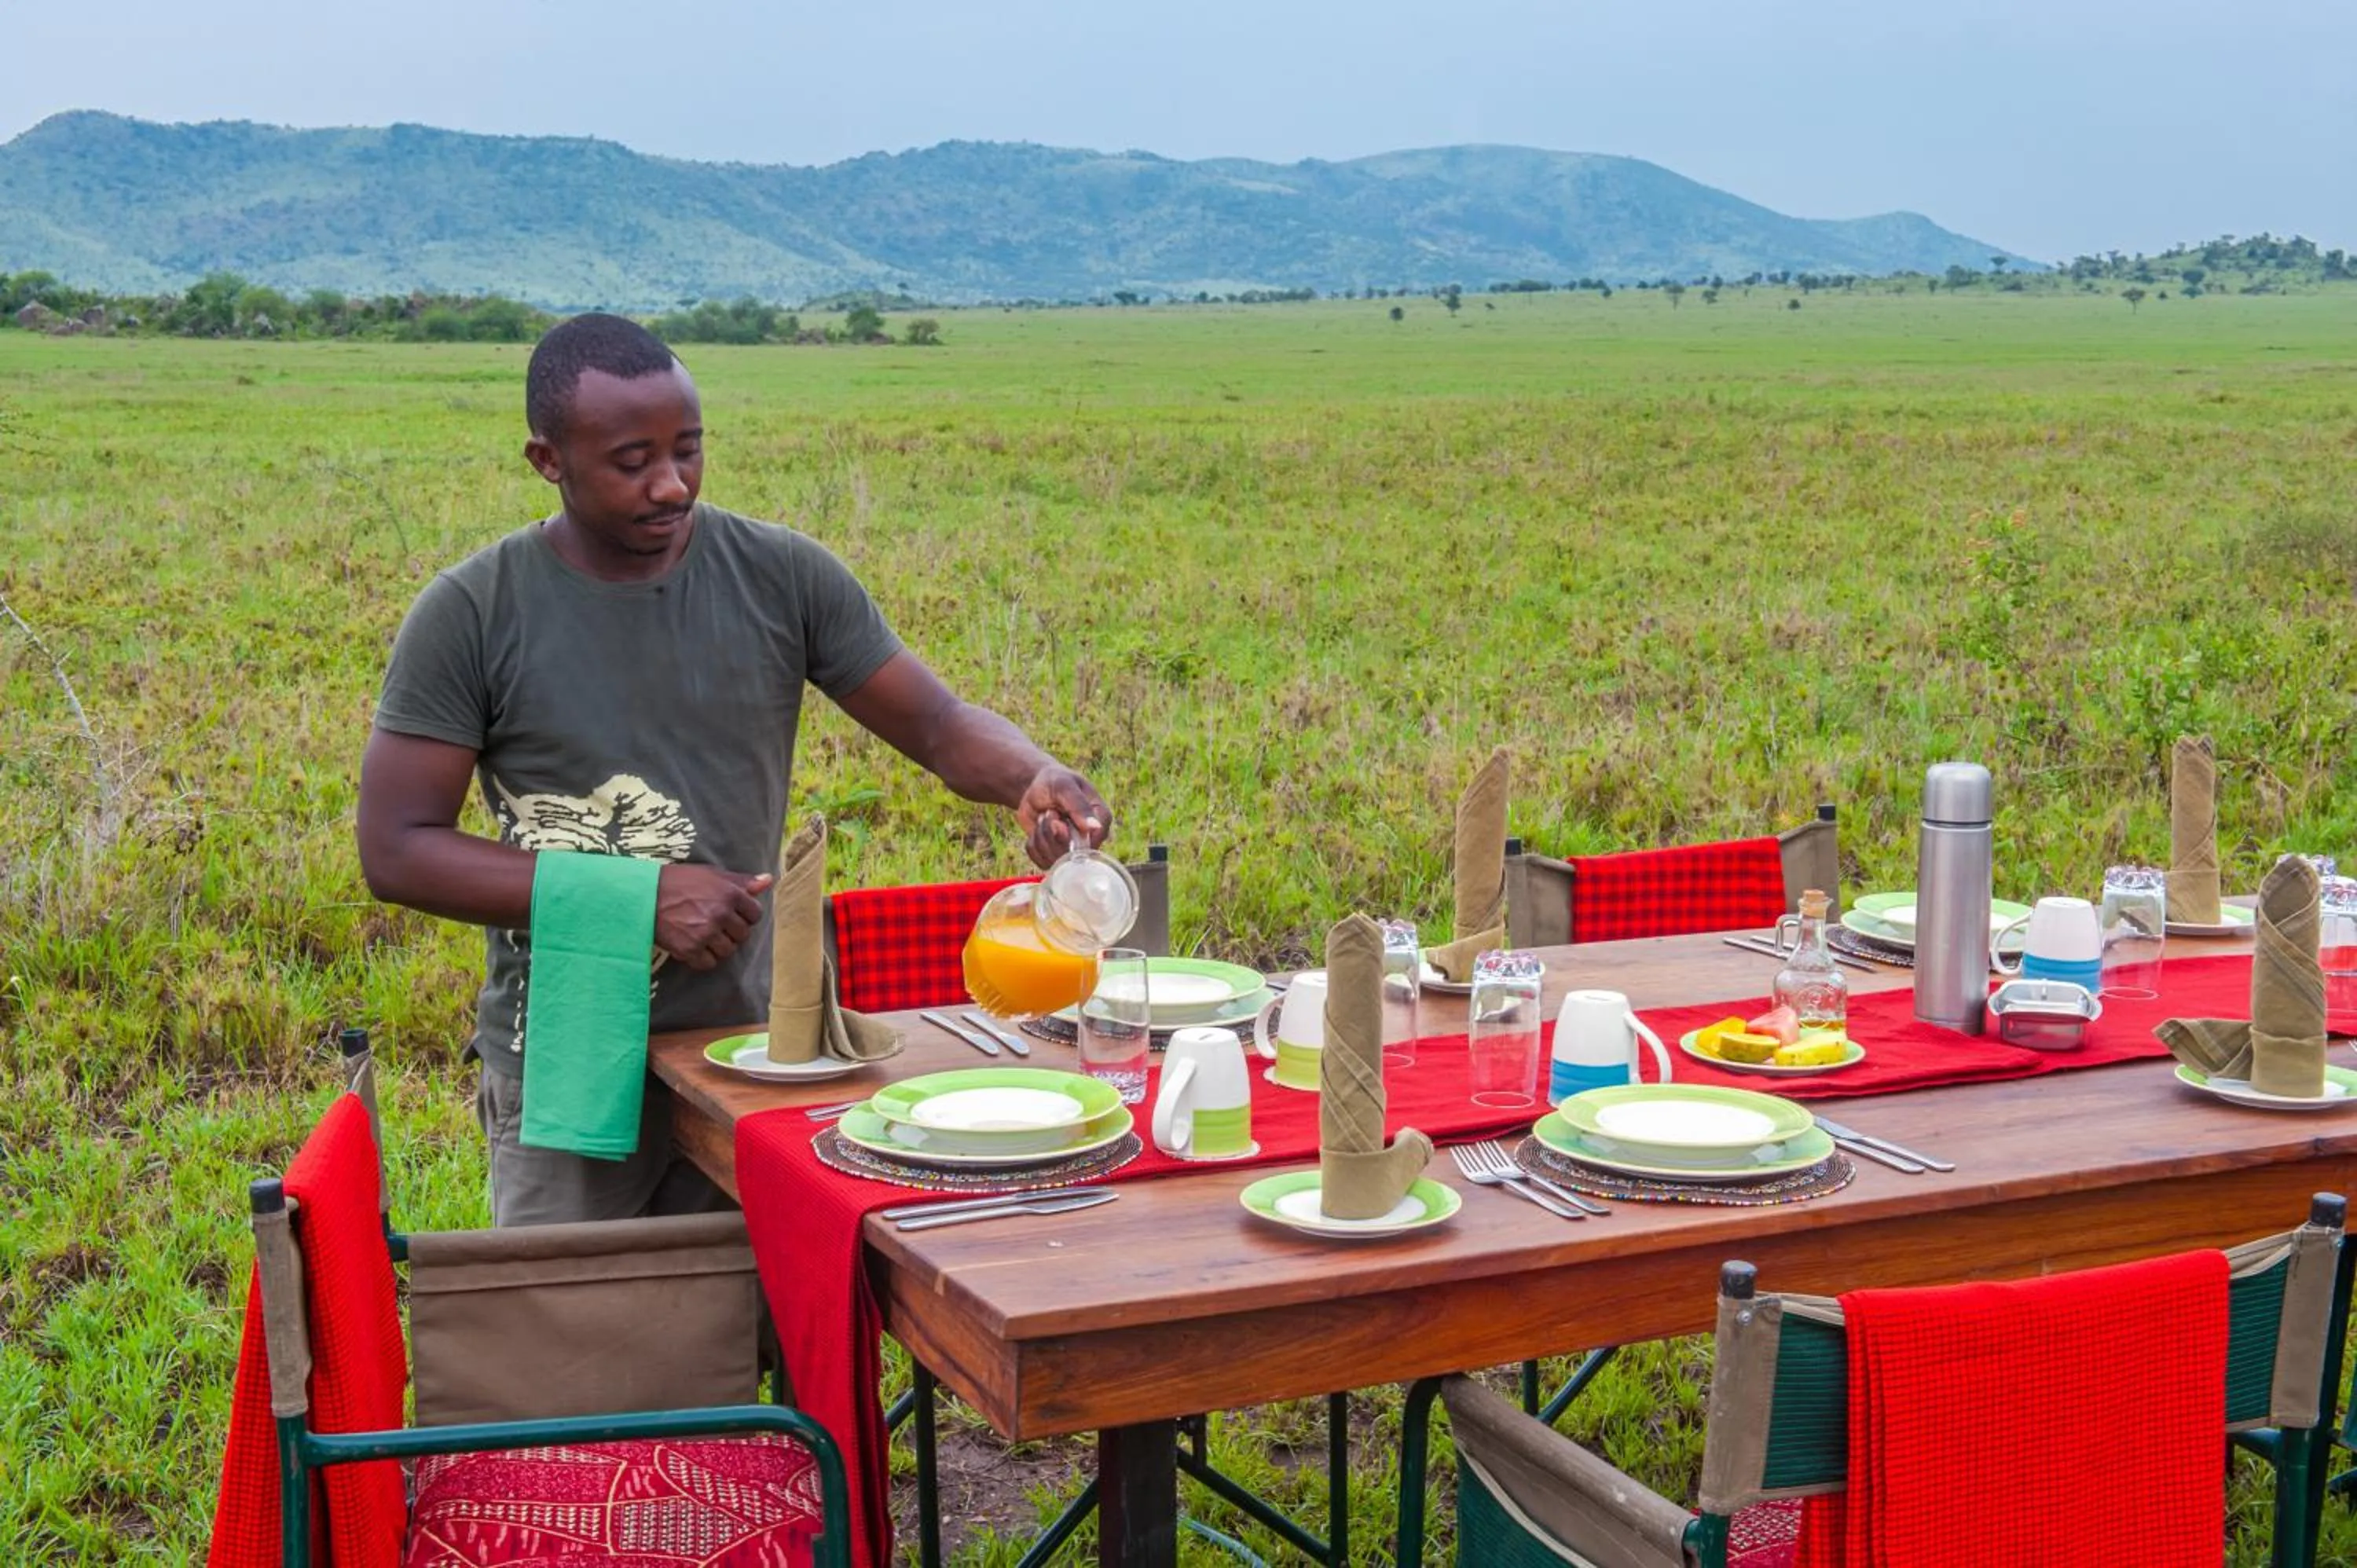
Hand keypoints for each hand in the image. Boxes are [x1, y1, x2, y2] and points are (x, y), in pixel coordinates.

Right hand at [654, 864, 773, 970]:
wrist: (643, 896)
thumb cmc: (678, 882)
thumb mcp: (711, 875)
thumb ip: (741, 881)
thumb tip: (768, 881)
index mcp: (729, 894)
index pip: (755, 913)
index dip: (745, 914)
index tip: (733, 913)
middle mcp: (720, 914)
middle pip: (743, 934)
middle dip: (732, 931)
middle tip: (716, 924)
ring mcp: (706, 933)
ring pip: (728, 950)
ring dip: (719, 946)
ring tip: (705, 935)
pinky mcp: (690, 949)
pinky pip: (709, 963)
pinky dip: (703, 958)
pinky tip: (695, 945)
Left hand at [1016, 764, 1112, 868]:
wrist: (1036, 788)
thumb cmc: (1055, 782)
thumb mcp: (1064, 787)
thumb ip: (1079, 805)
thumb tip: (1095, 827)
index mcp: (1101, 818)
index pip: (1096, 839)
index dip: (1073, 834)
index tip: (1058, 819)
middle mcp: (1090, 838)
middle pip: (1072, 855)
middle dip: (1052, 833)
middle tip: (1049, 813)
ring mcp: (1073, 849)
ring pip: (1054, 860)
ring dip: (1041, 836)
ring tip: (1044, 817)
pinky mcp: (1055, 856)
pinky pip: (1041, 862)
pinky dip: (1033, 844)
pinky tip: (1037, 829)